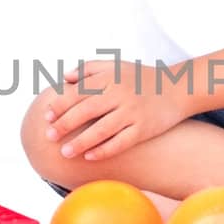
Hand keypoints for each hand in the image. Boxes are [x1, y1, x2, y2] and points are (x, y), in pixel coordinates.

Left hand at [44, 58, 190, 162]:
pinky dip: (104, 150)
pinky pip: (121, 142)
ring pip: (101, 130)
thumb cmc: (140, 78)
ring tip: (64, 152)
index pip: (78, 91)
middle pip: (86, 110)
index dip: (60, 104)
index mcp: (110, 78)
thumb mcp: (115, 66)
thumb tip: (64, 79)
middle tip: (48, 136)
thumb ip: (89, 69)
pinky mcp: (144, 129)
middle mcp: (120, 94)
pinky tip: (89, 156)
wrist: (177, 88)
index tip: (46, 116)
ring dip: (80, 142)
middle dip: (65, 124)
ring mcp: (133, 112)